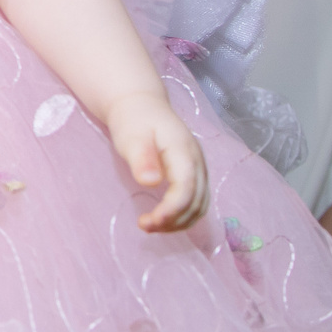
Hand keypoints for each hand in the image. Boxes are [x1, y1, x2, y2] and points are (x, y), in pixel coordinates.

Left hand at [106, 88, 208, 230]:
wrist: (141, 105)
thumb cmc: (133, 120)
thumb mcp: (132, 136)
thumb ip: (142, 158)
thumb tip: (150, 181)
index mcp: (184, 152)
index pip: (186, 188)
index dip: (172, 209)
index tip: (151, 221)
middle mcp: (198, 163)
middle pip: (197, 201)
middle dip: (174, 220)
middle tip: (145, 226)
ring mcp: (199, 169)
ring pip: (200, 205)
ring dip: (179, 221)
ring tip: (150, 226)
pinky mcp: (193, 175)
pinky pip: (196, 201)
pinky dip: (183, 215)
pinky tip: (162, 219)